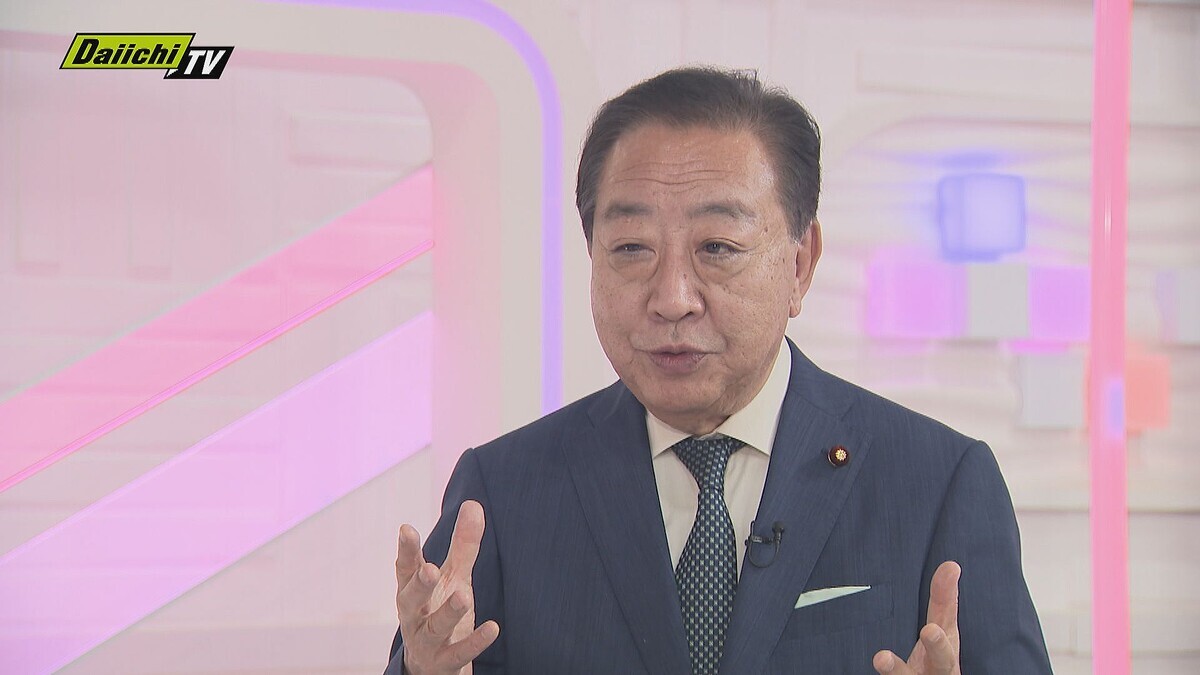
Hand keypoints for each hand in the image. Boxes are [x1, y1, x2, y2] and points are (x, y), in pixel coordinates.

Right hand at [395, 500, 499, 674]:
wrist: (432, 665)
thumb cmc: (439, 611)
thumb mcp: (453, 577)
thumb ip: (462, 545)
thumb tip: (473, 503)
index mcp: (413, 591)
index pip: (406, 569)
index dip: (406, 550)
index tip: (406, 529)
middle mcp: (415, 616)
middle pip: (411, 600)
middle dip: (419, 585)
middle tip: (430, 569)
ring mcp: (428, 641)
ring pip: (434, 628)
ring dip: (447, 613)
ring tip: (464, 597)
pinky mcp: (445, 662)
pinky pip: (459, 653)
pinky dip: (474, 642)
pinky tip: (493, 628)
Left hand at [873, 561, 960, 673]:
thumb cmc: (937, 663)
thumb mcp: (941, 632)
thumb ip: (942, 601)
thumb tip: (951, 566)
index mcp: (945, 649)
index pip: (946, 621)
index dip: (945, 602)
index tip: (944, 586)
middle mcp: (939, 668)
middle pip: (943, 660)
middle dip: (938, 647)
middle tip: (930, 631)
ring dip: (897, 670)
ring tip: (881, 658)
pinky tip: (878, 663)